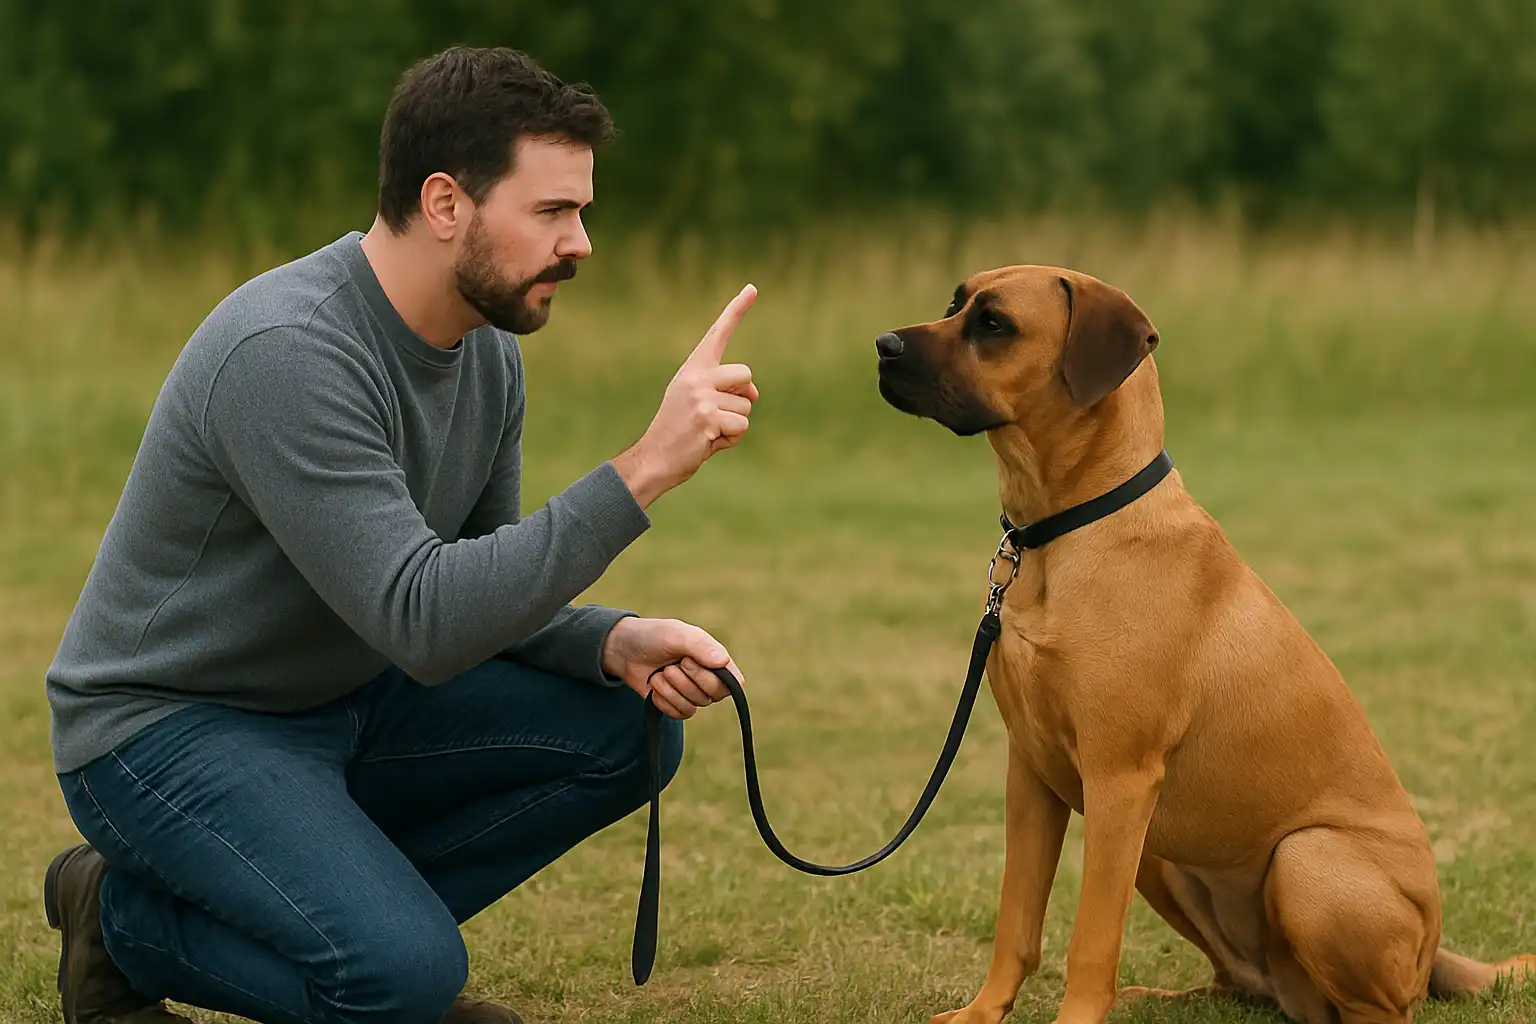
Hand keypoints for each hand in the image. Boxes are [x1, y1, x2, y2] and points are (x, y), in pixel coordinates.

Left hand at [601, 616, 742, 719]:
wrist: (624, 650)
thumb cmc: (654, 636)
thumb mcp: (677, 634)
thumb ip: (701, 646)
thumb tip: (723, 661)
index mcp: (714, 659)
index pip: (733, 683)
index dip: (714, 679)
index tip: (688, 661)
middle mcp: (707, 678)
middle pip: (712, 696)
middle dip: (687, 682)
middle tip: (670, 666)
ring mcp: (691, 693)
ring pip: (694, 707)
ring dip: (671, 691)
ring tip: (658, 674)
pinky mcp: (675, 705)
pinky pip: (678, 714)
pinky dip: (664, 701)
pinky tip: (655, 686)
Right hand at [613, 285, 758, 507]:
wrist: (655, 458)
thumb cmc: (681, 432)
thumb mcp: (700, 402)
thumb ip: (726, 391)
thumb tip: (754, 393)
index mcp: (693, 368)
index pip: (718, 333)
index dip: (736, 310)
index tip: (752, 288)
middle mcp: (696, 376)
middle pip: (746, 375)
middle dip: (741, 399)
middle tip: (715, 415)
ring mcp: (701, 395)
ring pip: (746, 406)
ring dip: (734, 424)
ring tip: (707, 431)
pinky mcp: (708, 416)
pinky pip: (741, 426)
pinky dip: (731, 439)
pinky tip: (708, 441)